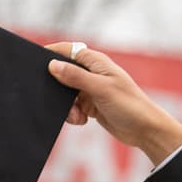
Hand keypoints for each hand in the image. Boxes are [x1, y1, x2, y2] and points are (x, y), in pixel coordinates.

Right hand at [43, 42, 181, 164]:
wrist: (145, 131)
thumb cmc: (129, 106)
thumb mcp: (101, 89)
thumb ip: (76, 77)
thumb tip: (53, 65)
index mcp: (95, 62)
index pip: (67, 50)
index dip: (51, 55)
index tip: (36, 64)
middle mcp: (92, 73)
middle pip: (63, 73)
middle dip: (58, 88)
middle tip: (62, 101)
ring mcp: (90, 89)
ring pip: (65, 93)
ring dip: (67, 105)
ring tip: (78, 115)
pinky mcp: (90, 104)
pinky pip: (72, 106)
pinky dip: (73, 114)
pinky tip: (83, 120)